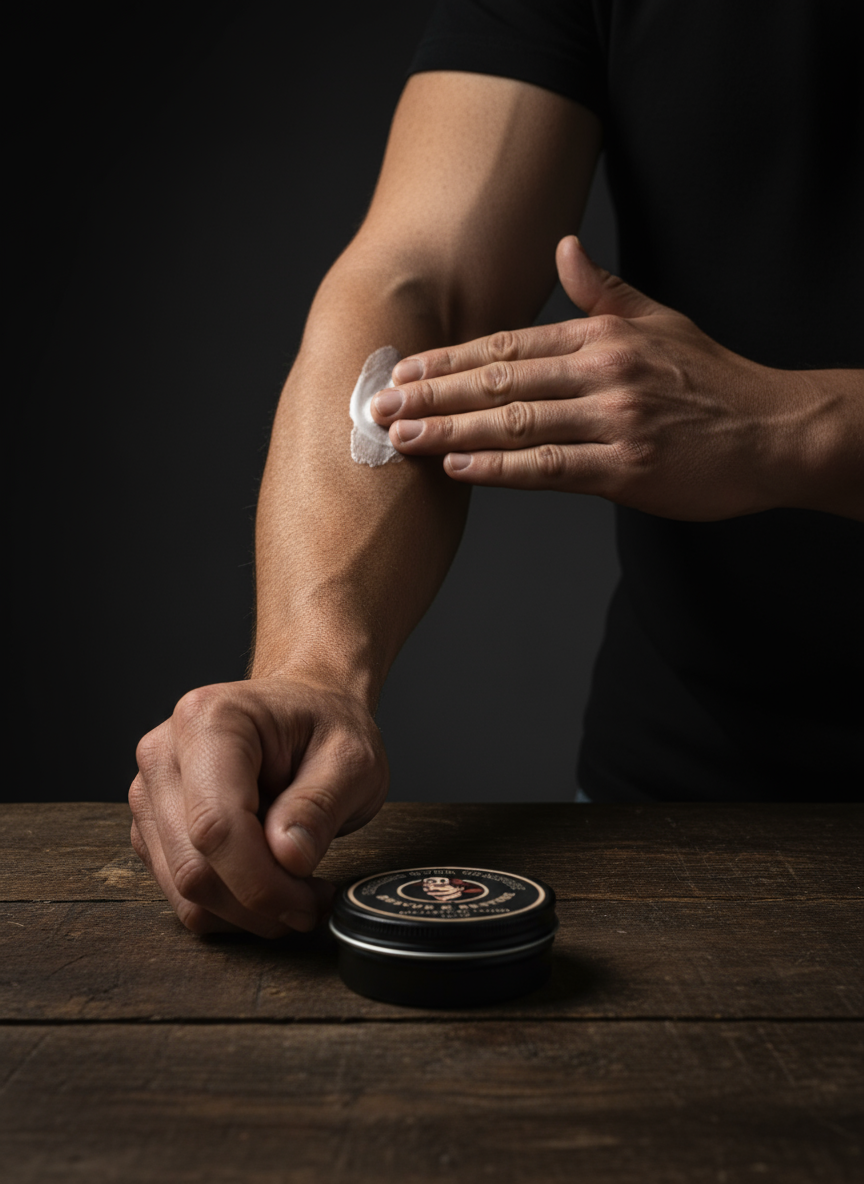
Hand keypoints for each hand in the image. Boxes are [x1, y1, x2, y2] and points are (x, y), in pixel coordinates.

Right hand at [129, 678, 387, 935]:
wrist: (306, 708)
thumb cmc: (326, 726)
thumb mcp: (352, 758)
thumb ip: (320, 806)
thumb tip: (288, 858)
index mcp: (209, 721)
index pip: (216, 826)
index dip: (262, 883)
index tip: (309, 905)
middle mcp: (165, 754)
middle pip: (193, 867)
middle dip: (259, 903)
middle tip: (313, 901)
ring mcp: (150, 792)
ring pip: (183, 889)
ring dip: (245, 910)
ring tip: (297, 887)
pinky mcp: (153, 826)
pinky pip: (179, 892)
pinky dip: (228, 904)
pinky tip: (269, 879)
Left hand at [371, 236, 815, 520]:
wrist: (773, 432)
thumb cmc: (712, 380)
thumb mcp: (660, 321)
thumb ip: (604, 290)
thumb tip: (563, 247)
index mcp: (603, 336)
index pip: (508, 346)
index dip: (449, 359)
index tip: (403, 371)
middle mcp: (602, 372)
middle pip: (499, 382)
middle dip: (432, 395)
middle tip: (379, 408)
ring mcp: (614, 422)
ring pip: (516, 423)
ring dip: (451, 431)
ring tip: (402, 438)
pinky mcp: (626, 470)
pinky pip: (550, 468)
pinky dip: (501, 467)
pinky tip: (459, 467)